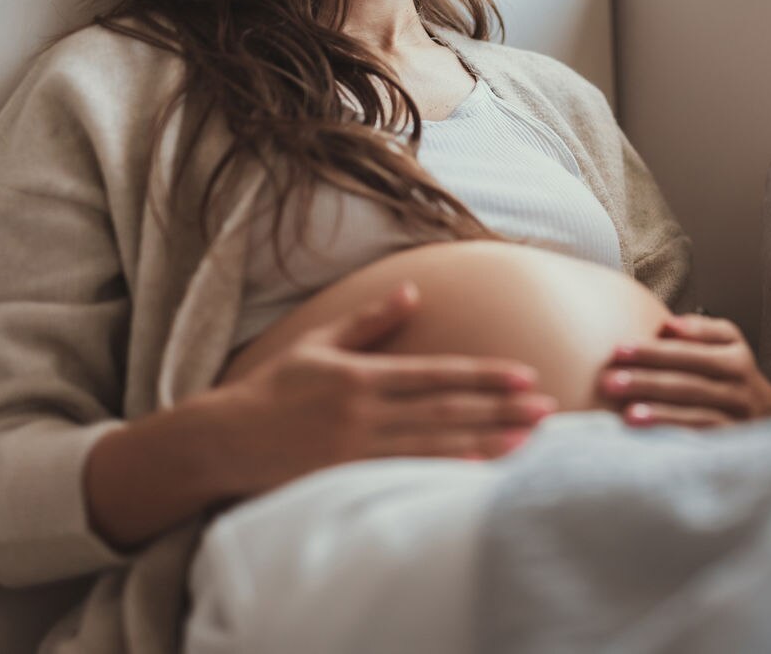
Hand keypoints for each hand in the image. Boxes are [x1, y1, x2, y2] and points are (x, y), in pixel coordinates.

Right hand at [212, 283, 555, 497]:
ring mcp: (358, 449)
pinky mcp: (349, 479)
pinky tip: (480, 472)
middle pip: (447, 410)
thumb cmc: (273, 389)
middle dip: (501, 409)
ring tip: (529, 441)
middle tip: (547, 410)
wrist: (223, 441)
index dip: (484, 375)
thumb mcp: (319, 344)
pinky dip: (447, 474)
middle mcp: (365, 412)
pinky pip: (408, 476)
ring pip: (436, 445)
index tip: (524, 375)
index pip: (437, 374)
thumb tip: (413, 292)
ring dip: (488, 442)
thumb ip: (369, 322)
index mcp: (363, 376)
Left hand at [596, 313, 770, 428]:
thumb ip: (699, 334)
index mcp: (738, 356)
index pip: (692, 350)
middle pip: (691, 378)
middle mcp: (746, 385)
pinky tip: (649, 435)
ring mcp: (745, 416)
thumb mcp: (724, 351)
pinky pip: (705, 435)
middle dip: (648, 377)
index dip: (656, 349)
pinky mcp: (738, 443)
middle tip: (610, 380)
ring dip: (660, 410)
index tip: (619, 349)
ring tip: (627, 413)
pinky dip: (676, 432)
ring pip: (698, 408)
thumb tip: (668, 325)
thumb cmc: (730, 384)